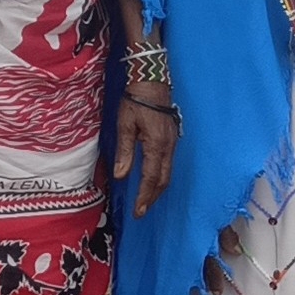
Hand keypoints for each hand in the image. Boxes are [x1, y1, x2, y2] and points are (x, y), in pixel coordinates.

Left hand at [111, 81, 178, 216]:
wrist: (153, 83)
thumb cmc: (136, 102)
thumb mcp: (125, 126)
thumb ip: (124, 152)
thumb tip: (121, 176)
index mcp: (156, 145)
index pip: (151, 177)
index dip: (145, 196)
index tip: (138, 211)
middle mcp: (168, 147)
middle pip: (164, 179)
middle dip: (153, 197)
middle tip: (142, 211)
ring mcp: (173, 143)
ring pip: (169, 173)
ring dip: (158, 189)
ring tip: (147, 200)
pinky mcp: (172, 139)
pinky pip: (169, 164)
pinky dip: (162, 177)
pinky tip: (154, 181)